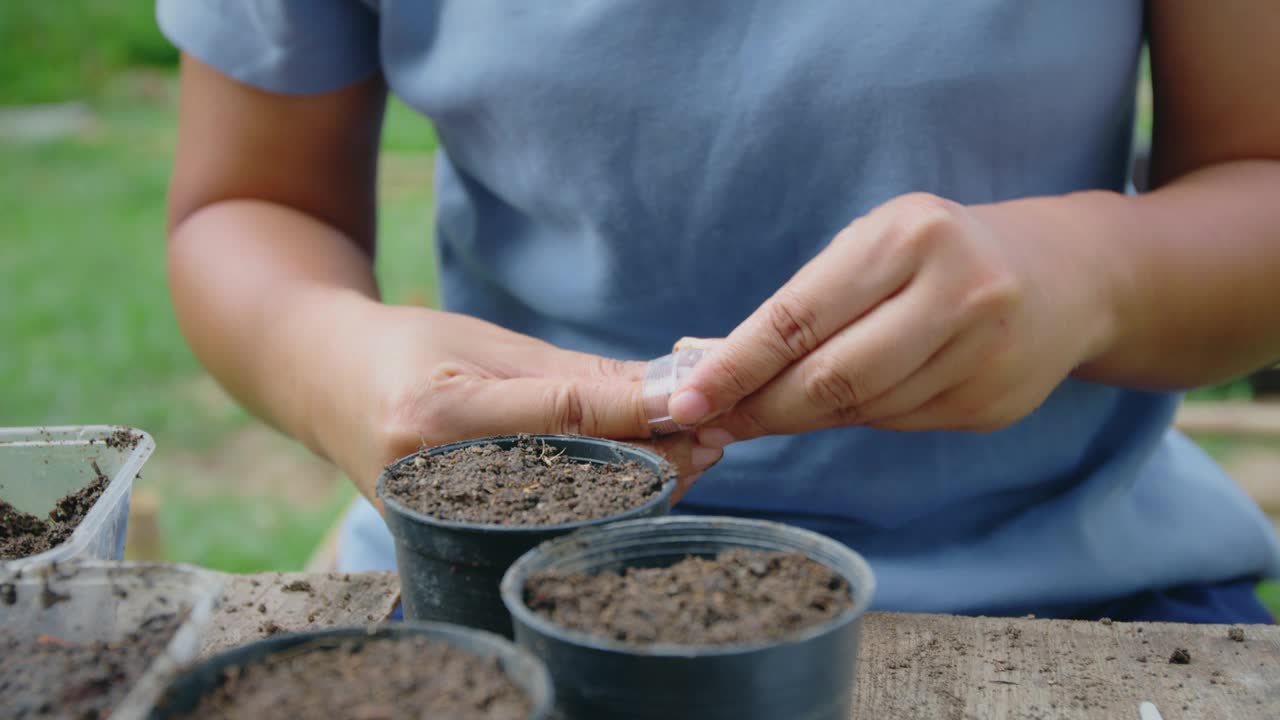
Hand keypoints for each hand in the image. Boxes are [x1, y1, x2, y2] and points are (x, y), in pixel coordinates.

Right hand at [314, 302, 720, 502]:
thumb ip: (576, 376)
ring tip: (693, 453)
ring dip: (635, 485)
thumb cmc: (409, 348)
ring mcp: (434, 518)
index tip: (698, 404)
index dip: (636, 412)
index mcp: (436, 413)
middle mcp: (432, 477)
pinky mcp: (444, 537)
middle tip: (716, 436)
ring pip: (563, 513)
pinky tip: (641, 478)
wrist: (323, 383)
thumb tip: (669, 389)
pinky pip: (539, 524)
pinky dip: (597, 502)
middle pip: (570, 481)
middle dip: (651, 460)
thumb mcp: (490, 344)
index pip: (560, 417)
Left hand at [667, 192, 1116, 443]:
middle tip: (712, 423)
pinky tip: (846, 402)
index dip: (735, 366)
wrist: (1067, 275)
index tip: (686, 400)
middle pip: (829, 379)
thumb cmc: (941, 254)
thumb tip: (708, 366)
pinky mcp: (994, 401)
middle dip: (760, 407)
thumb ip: (803, 305)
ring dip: (802, 417)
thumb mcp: (875, 247)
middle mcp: (954, 291)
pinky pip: (897, 422)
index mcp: (908, 236)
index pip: (799, 317)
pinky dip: (858, 417)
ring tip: (766, 410)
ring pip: (861, 409)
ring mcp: (982, 352)